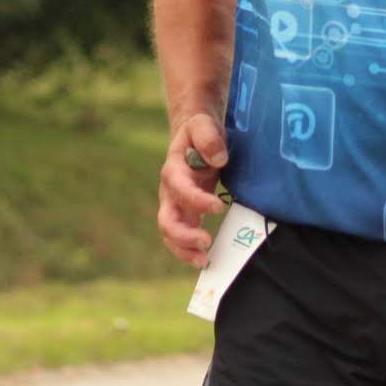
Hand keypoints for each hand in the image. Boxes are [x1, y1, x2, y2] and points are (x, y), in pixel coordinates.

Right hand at [157, 112, 227, 267]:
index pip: (180, 189)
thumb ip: (208, 138)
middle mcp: (170, 191)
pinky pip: (180, 237)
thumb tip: (219, 159)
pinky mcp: (184, 213)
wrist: (193, 137)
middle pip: (167, 220)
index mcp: (173, 169)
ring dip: (184, 250)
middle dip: (183, 235)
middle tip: (206, 242)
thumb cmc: (199, 131)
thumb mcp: (203, 125)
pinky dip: (189, 250)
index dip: (196, 200)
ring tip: (204, 260)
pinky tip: (206, 259)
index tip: (218, 207)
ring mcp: (175, 205)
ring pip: (170, 234)